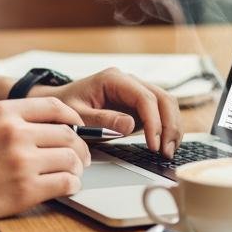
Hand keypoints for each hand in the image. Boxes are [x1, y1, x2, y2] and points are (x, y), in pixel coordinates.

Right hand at [0, 97, 91, 231]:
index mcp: (2, 112)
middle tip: (80, 158)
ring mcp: (21, 161)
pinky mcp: (25, 191)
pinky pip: (66, 183)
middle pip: (68, 134)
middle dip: (80, 148)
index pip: (54, 106)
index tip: (77, 129)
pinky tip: (65, 188)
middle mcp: (14, 132)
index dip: (73, 119)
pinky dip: (71, 186)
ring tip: (72, 175)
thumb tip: (45, 127)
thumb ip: (8, 122)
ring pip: (71, 159)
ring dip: (76, 169)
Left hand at [40, 70, 182, 157]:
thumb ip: (102, 120)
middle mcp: (129, 82)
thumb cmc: (66, 107)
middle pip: (163, 98)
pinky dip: (167, 129)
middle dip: (169, 126)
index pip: (145, 97)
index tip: (153, 145)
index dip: (154, 122)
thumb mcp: (77, 116)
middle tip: (166, 152)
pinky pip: (161, 113)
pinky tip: (165, 146)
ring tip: (168, 152)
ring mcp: (136, 92)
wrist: (59, 105)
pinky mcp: (138, 105)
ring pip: (167, 104)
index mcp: (113, 79)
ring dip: (172, 127)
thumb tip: (129, 125)